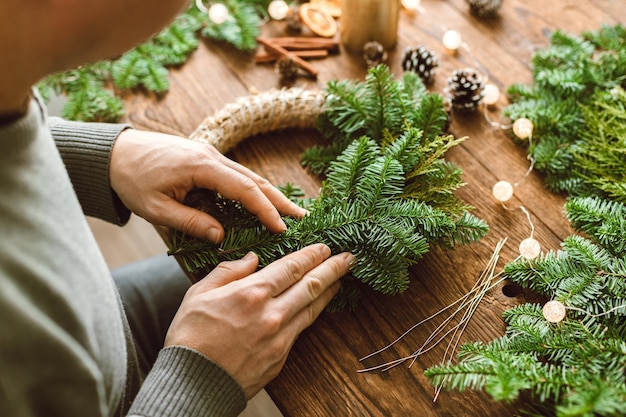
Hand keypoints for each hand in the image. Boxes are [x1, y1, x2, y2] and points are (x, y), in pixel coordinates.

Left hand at [109, 129, 307, 241]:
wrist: (114, 152)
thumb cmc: (131, 179)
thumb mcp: (156, 208)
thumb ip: (190, 222)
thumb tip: (221, 237)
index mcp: (201, 166)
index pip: (243, 189)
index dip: (265, 209)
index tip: (282, 228)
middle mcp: (211, 156)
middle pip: (254, 180)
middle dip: (280, 200)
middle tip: (303, 219)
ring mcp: (210, 154)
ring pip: (248, 176)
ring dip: (271, 194)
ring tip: (292, 212)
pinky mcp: (206, 158)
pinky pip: (237, 175)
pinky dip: (254, 189)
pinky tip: (264, 202)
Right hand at [164, 244, 353, 398]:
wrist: (193, 384)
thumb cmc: (190, 338)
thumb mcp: (199, 294)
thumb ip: (228, 272)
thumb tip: (251, 259)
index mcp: (252, 294)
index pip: (291, 267)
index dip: (311, 255)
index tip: (324, 246)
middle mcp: (272, 314)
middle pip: (311, 285)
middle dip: (332, 269)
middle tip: (348, 257)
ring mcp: (280, 338)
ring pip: (312, 308)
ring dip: (329, 290)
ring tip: (341, 278)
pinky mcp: (281, 357)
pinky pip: (302, 328)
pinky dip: (313, 313)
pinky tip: (316, 306)